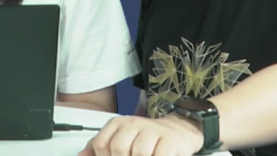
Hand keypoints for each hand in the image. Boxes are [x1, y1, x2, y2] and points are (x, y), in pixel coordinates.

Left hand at [77, 114, 204, 155]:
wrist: (178, 131)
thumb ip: (98, 148)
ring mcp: (152, 131)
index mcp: (118, 124)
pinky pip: (158, 155)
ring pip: (139, 153)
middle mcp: (134, 124)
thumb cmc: (146, 139)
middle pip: (118, 148)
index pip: (100, 144)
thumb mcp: (120, 139)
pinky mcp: (170, 141)